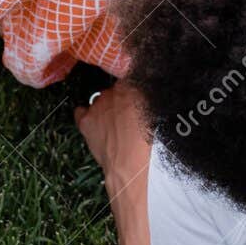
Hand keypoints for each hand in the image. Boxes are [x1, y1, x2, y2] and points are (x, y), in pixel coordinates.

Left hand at [74, 82, 150, 202]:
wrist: (134, 167)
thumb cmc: (154, 145)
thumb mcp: (164, 116)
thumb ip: (154, 101)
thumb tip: (154, 99)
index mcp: (136, 85)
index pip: (135, 78)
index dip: (138, 91)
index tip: (142, 101)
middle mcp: (116, 90)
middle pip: (118, 90)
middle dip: (124, 101)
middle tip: (132, 118)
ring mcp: (99, 104)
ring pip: (101, 100)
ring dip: (108, 109)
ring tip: (117, 126)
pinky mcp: (86, 120)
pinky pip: (81, 111)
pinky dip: (87, 115)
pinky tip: (95, 123)